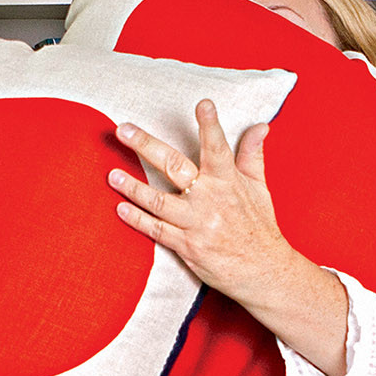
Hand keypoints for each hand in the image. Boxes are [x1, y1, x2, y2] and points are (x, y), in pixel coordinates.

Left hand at [109, 100, 348, 375]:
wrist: (264, 272)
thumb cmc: (259, 225)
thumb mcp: (259, 187)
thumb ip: (252, 154)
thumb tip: (261, 124)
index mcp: (228, 180)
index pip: (218, 147)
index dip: (210, 126)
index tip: (203, 103)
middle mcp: (211, 199)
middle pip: (175, 167)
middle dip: (146, 146)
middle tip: (123, 129)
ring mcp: (197, 224)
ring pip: (159, 201)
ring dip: (132, 188)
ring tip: (111, 174)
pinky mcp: (187, 247)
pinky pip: (158, 231)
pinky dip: (138, 220)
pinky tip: (120, 209)